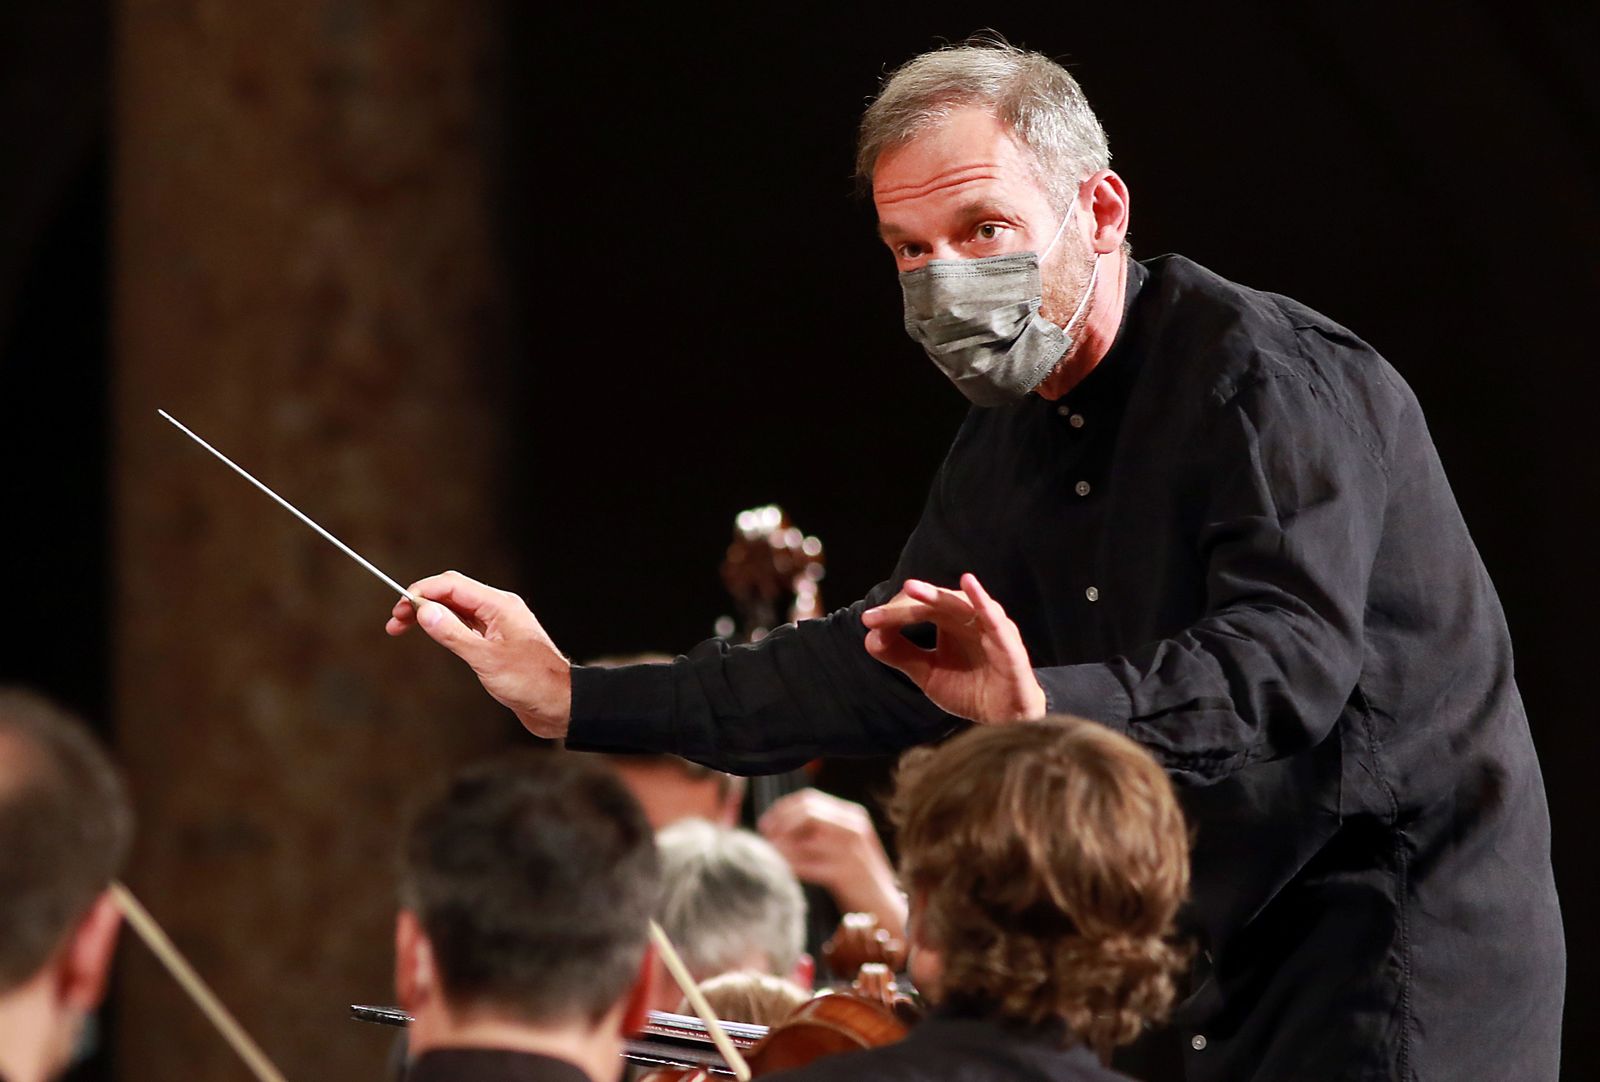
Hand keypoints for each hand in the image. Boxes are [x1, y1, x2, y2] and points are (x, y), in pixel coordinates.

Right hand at [385, 570, 570, 737]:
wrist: (560, 704)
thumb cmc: (531, 682)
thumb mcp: (486, 659)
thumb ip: (453, 634)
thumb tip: (424, 611)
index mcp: (500, 605)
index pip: (453, 585)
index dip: (423, 592)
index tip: (399, 607)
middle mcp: (499, 610)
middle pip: (453, 594)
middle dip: (421, 603)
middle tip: (394, 622)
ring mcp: (499, 625)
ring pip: (458, 610)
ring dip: (431, 616)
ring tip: (403, 628)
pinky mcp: (498, 642)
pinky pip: (466, 625)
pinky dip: (445, 627)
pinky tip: (433, 635)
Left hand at [759, 788, 905, 939]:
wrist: (885, 908)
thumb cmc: (855, 877)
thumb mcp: (842, 844)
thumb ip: (817, 830)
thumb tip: (776, 826)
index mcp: (852, 816)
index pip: (809, 799)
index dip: (782, 809)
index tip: (765, 824)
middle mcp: (854, 827)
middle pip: (806, 812)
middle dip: (779, 823)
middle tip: (764, 839)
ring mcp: (851, 850)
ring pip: (805, 838)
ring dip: (781, 846)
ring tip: (768, 855)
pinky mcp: (846, 874)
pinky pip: (807, 865)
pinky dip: (790, 866)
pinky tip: (780, 871)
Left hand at [860, 572, 1045, 723]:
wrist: (1004, 720)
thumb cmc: (970, 689)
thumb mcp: (928, 673)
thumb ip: (901, 655)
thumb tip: (870, 639)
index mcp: (951, 622)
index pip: (919, 608)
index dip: (893, 614)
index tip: (867, 622)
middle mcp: (970, 619)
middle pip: (935, 603)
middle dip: (905, 606)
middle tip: (876, 615)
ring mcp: (990, 628)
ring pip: (960, 606)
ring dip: (936, 595)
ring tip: (910, 588)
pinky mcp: (1008, 645)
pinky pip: (994, 620)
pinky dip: (982, 600)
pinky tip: (968, 583)